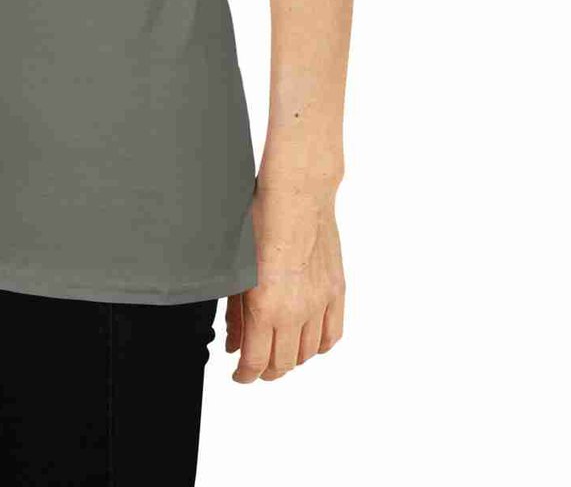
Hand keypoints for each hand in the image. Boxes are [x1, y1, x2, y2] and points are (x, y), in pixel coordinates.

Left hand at [226, 176, 344, 381]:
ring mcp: (320, 303)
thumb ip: (236, 314)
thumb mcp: (237, 269)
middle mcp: (296, 311)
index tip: (239, 375)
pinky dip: (320, 346)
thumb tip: (234, 344)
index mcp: (266, 307)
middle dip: (266, 371)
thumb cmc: (261, 221)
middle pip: (283, 364)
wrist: (297, 195)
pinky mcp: (336, 291)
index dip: (245, 375)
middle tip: (256, 366)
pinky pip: (332, 334)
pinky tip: (308, 342)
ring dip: (292, 359)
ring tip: (279, 352)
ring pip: (309, 353)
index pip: (256, 362)